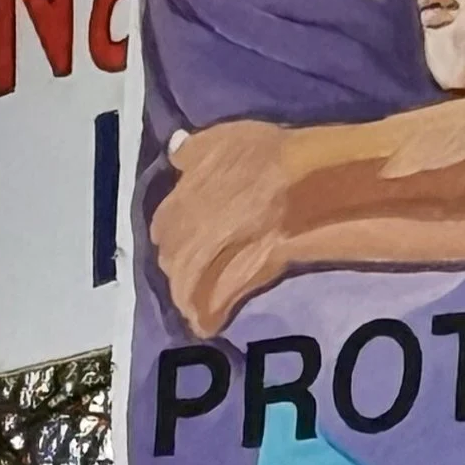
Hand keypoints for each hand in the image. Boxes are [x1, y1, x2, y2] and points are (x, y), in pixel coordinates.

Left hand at [154, 121, 297, 337]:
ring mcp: (210, 265)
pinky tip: (208, 325)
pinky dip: (208, 318)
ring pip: (186, 289)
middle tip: (189, 265)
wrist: (302, 188)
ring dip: (185, 296)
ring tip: (192, 307)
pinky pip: (213, 309)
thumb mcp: (224, 138)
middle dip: (176, 263)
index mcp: (178, 203)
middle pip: (171, 259)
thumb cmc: (265, 157)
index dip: (170, 229)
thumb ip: (193, 150)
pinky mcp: (237, 285)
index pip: (162, 224)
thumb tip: (174, 149)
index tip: (176, 232)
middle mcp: (186, 237)